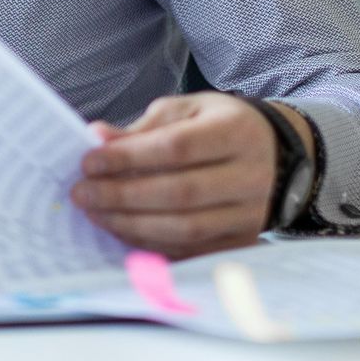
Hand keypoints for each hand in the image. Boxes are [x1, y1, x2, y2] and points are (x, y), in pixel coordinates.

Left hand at [70, 93, 294, 259]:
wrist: (277, 155)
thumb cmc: (220, 126)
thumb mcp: (186, 110)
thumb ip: (143, 127)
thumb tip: (97, 138)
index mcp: (236, 132)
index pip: (177, 148)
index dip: (129, 157)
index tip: (89, 161)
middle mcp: (250, 176)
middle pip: (180, 193)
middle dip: (122, 196)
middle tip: (82, 193)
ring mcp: (250, 214)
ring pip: (186, 229)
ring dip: (131, 224)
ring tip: (95, 213)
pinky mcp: (242, 241)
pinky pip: (191, 250)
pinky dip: (151, 244)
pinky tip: (121, 230)